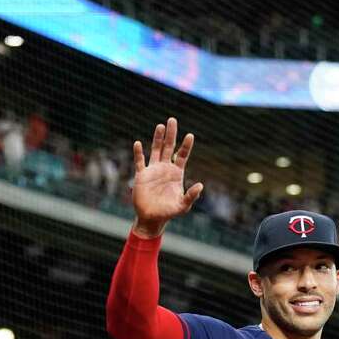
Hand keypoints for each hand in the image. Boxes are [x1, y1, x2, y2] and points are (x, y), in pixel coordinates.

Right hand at [131, 118, 202, 236]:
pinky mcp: (141, 176)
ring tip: (160, 126)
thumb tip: (200, 185)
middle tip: (172, 120)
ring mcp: (153, 171)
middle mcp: (165, 169)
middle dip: (171, 134)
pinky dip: (138, 153)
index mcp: (176, 173)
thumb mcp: (183, 206)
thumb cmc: (169, 212)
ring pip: (155, 150)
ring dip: (157, 138)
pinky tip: (138, 143)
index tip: (190, 135)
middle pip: (168, 147)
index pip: (182, 155)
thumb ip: (191, 196)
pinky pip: (140, 162)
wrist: (152, 219)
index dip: (186, 145)